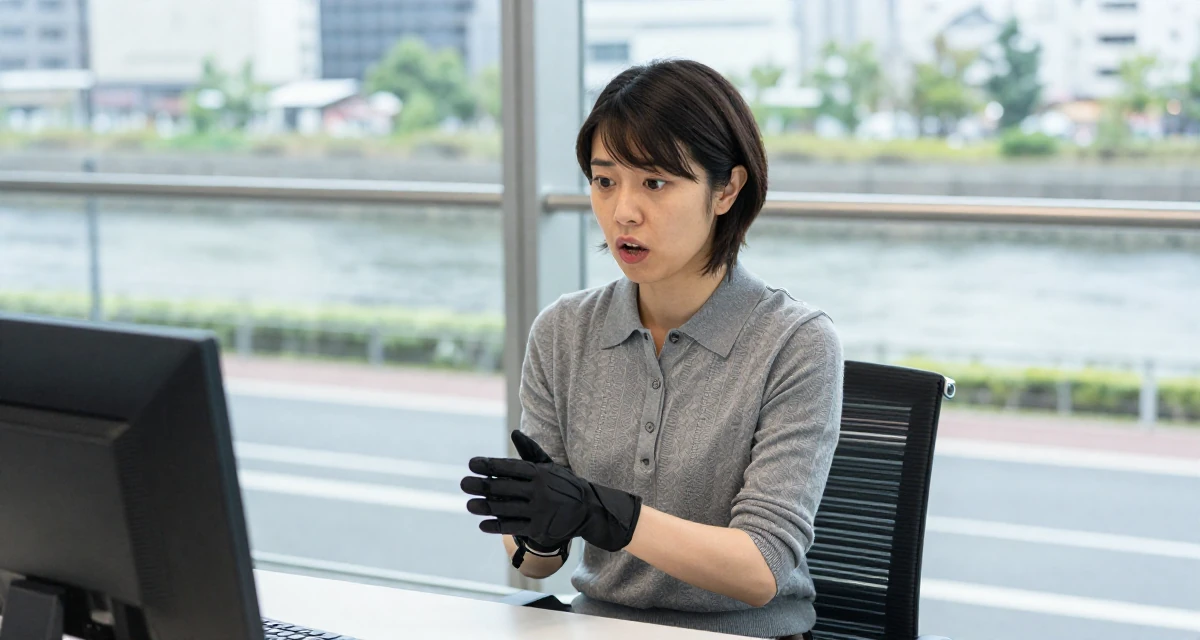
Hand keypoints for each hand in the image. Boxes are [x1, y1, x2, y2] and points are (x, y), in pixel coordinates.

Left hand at [460, 431, 641, 552]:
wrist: (588, 510)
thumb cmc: (562, 485)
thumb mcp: (549, 466)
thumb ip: (530, 451)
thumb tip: (514, 433)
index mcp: (539, 472)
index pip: (510, 467)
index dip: (490, 465)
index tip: (472, 464)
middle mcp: (539, 490)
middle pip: (504, 487)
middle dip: (482, 485)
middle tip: (463, 484)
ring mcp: (539, 510)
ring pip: (506, 508)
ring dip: (485, 507)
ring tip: (470, 505)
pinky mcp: (540, 527)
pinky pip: (514, 527)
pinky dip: (497, 526)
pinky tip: (483, 524)